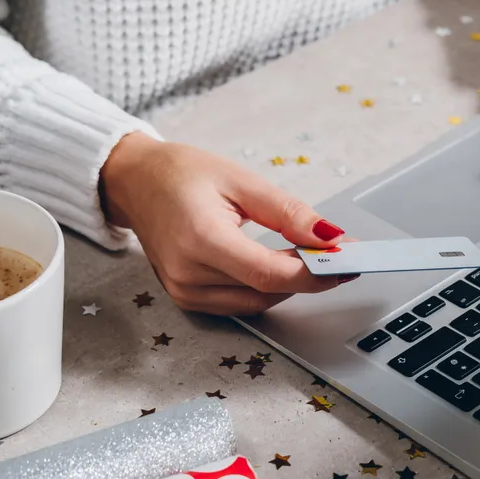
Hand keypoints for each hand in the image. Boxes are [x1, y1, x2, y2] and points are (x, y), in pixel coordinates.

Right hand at [100, 132, 353, 314]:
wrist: (134, 182)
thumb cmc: (180, 174)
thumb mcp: (241, 180)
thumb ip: (289, 213)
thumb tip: (330, 237)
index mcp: (200, 238)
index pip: (268, 273)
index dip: (313, 273)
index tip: (345, 261)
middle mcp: (188, 274)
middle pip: (267, 290)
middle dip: (309, 275)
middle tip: (339, 253)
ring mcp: (184, 291)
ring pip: (258, 302)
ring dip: (290, 283)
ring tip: (311, 255)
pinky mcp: (186, 298)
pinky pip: (240, 304)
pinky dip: (266, 288)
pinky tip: (280, 265)